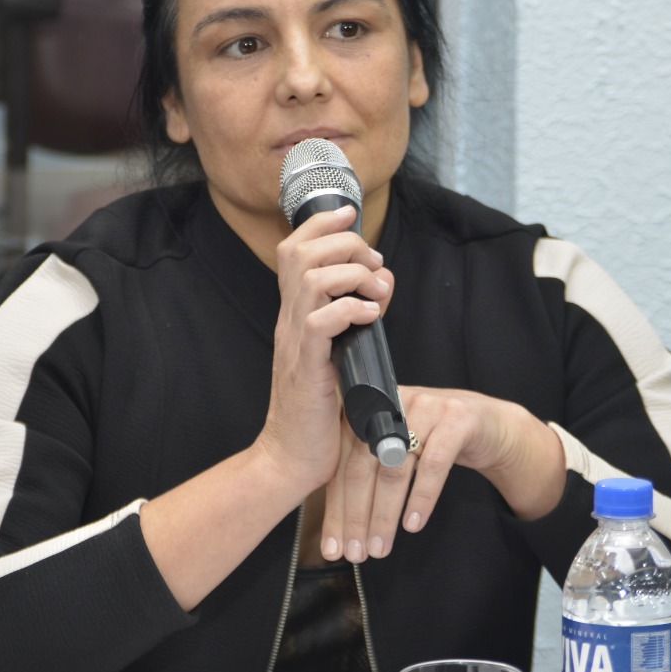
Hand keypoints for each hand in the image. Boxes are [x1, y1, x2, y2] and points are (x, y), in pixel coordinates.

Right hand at [254, 205, 394, 492]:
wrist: (291, 457)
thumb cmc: (319, 409)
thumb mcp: (338, 352)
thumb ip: (356, 316)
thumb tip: (382, 283)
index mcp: (294, 313)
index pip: (294, 248)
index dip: (321, 223)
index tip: (349, 214)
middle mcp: (288, 320)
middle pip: (302, 252)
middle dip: (346, 245)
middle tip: (373, 267)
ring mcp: (294, 342)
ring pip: (314, 279)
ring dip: (354, 275)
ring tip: (375, 295)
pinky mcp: (307, 366)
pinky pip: (322, 320)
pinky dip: (352, 309)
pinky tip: (371, 317)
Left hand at [320, 386, 565, 561]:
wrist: (489, 425)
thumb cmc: (433, 443)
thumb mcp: (396, 451)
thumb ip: (367, 473)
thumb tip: (339, 530)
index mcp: (368, 410)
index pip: (341, 463)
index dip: (336, 508)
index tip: (333, 548)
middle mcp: (392, 403)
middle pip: (363, 464)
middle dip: (357, 515)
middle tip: (357, 553)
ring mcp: (425, 407)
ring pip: (396, 467)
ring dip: (385, 513)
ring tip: (381, 546)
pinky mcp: (457, 419)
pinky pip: (434, 464)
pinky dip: (421, 497)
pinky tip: (413, 524)